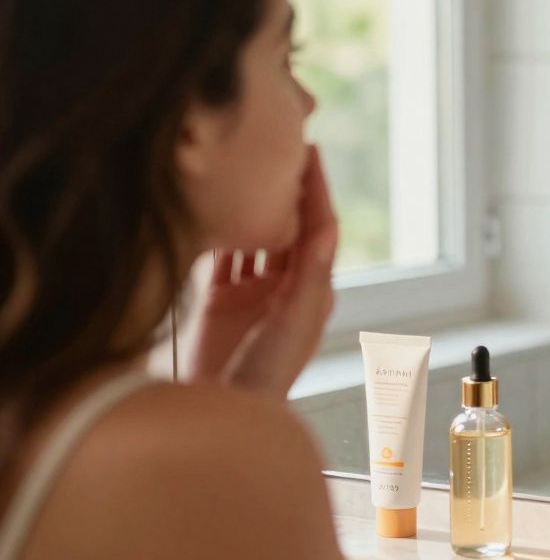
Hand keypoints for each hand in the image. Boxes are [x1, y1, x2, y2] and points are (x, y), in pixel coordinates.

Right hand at [190, 145, 338, 397]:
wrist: (223, 413)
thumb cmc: (268, 377)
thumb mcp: (294, 322)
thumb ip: (308, 277)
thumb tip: (325, 230)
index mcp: (312, 290)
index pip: (318, 228)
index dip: (315, 191)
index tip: (309, 153)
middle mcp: (285, 288)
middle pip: (289, 226)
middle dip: (287, 189)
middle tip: (279, 146)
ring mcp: (251, 294)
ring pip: (255, 237)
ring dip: (254, 205)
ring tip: (248, 166)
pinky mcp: (217, 302)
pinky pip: (220, 257)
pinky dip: (219, 232)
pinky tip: (214, 206)